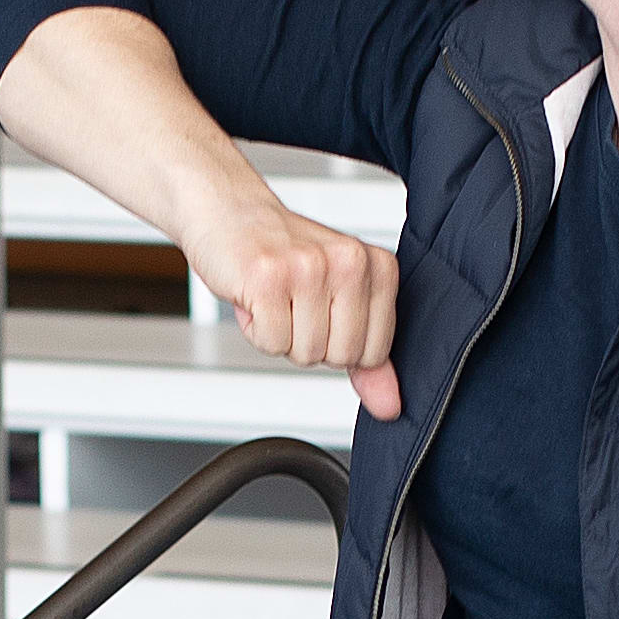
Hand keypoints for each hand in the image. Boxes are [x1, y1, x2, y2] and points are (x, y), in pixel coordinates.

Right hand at [192, 185, 404, 414]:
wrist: (229, 213)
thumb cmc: (284, 258)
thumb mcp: (339, 301)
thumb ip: (369, 357)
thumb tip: (389, 406)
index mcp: (378, 266)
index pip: (374, 353)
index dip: (339, 344)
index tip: (322, 310)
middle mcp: (350, 262)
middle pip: (340, 357)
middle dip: (309, 343)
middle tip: (293, 303)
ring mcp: (310, 267)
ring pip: (304, 353)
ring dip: (280, 335)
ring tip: (274, 297)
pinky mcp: (269, 276)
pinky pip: (270, 343)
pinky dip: (256, 329)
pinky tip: (255, 295)